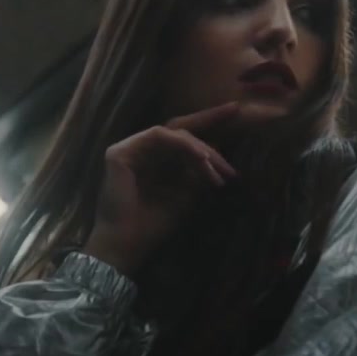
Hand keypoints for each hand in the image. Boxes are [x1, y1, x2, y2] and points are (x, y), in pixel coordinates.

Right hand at [85, 102, 240, 275]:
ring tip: (217, 163)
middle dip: (208, 119)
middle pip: (178, 127)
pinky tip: (201, 157)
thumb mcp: (187, 194)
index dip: (209, 125)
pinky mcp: (119, 152)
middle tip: (234, 111)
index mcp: (155, 159)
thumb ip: (199, 172)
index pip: (183, 138)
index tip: (236, 115)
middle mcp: (141, 150)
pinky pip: (157, 137)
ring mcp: (128, 149)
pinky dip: (182, 144)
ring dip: (199, 146)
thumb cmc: (154, 225)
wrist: (128, 244)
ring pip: (172, 132)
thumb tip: (218, 155)